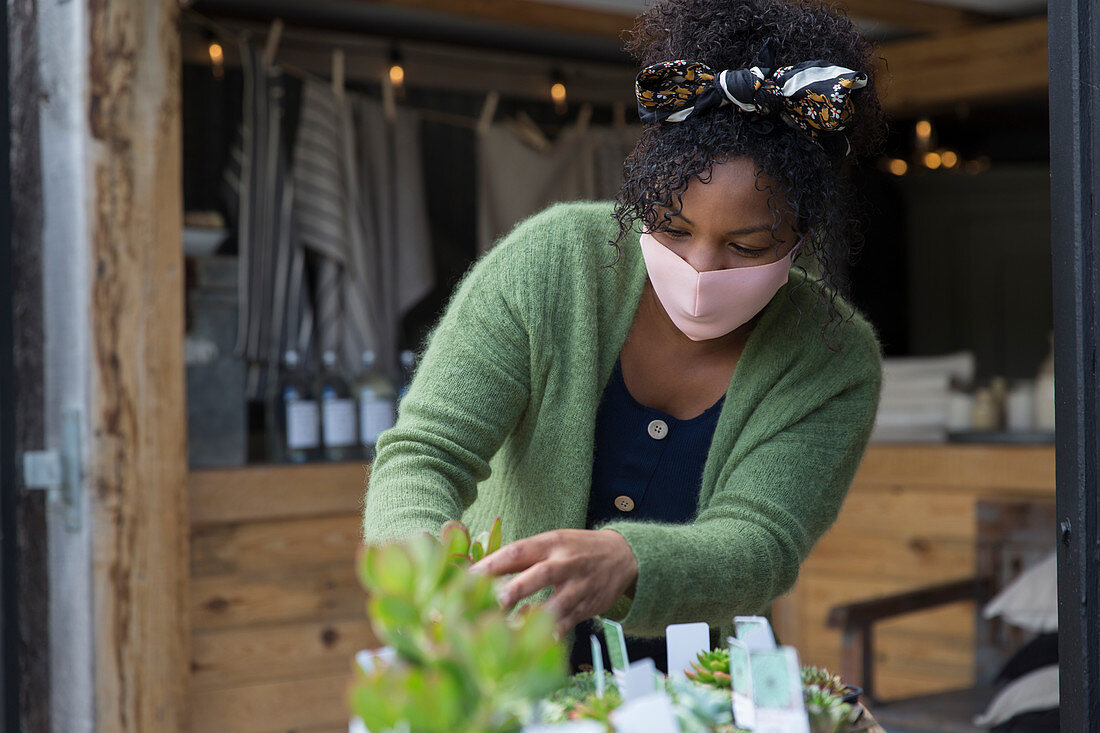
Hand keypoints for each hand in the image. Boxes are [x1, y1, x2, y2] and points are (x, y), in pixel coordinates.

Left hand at [471, 529, 638, 637]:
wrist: (623, 555)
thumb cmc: (576, 549)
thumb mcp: (552, 542)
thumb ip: (523, 556)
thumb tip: (480, 569)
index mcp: (551, 543)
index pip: (519, 551)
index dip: (493, 563)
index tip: (467, 576)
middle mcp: (566, 562)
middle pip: (540, 575)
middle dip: (514, 590)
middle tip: (490, 604)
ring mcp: (579, 586)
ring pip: (557, 603)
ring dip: (532, 618)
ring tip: (508, 630)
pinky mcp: (588, 606)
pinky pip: (568, 622)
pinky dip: (551, 633)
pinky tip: (533, 641)